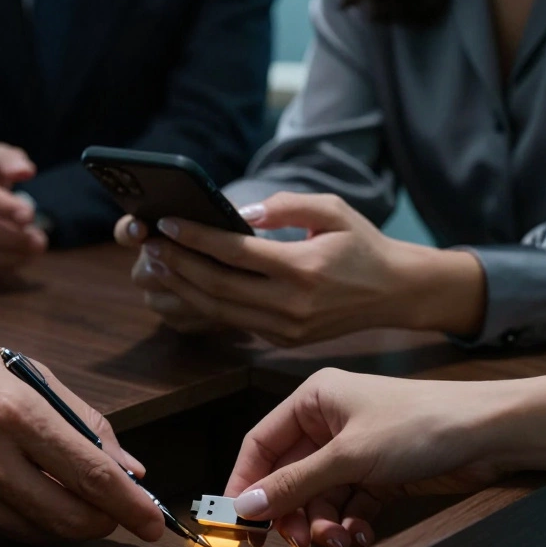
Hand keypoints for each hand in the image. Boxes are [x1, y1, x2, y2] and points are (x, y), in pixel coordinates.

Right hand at [0, 309, 164, 543]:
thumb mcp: (19, 370)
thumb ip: (80, 419)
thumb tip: (126, 465)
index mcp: (13, 413)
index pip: (91, 475)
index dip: (131, 506)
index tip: (154, 521)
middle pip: (69, 520)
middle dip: (103, 523)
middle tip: (115, 513)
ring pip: (36, 533)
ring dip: (63, 522)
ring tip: (65, 494)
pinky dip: (20, 519)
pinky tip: (16, 491)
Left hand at [132, 193, 485, 345]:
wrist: (394, 293)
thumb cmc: (362, 244)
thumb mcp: (333, 210)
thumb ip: (287, 206)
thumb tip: (242, 215)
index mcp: (304, 268)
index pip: (236, 253)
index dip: (197, 237)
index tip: (167, 222)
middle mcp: (292, 304)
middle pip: (218, 286)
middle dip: (178, 264)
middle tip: (150, 243)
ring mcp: (285, 328)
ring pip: (219, 309)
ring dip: (183, 286)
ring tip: (158, 262)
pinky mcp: (281, 340)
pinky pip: (234, 320)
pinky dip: (204, 302)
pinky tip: (185, 282)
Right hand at [224, 369, 507, 546]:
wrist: (491, 433)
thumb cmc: (422, 423)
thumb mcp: (349, 457)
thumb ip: (295, 484)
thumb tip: (246, 505)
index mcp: (314, 399)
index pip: (261, 443)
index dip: (246, 482)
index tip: (238, 519)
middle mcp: (330, 421)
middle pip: (290, 475)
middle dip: (291, 510)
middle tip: (293, 540)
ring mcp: (356, 448)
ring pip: (319, 495)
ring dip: (323, 522)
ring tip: (336, 540)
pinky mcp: (380, 472)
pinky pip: (349, 504)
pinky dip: (349, 523)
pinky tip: (358, 535)